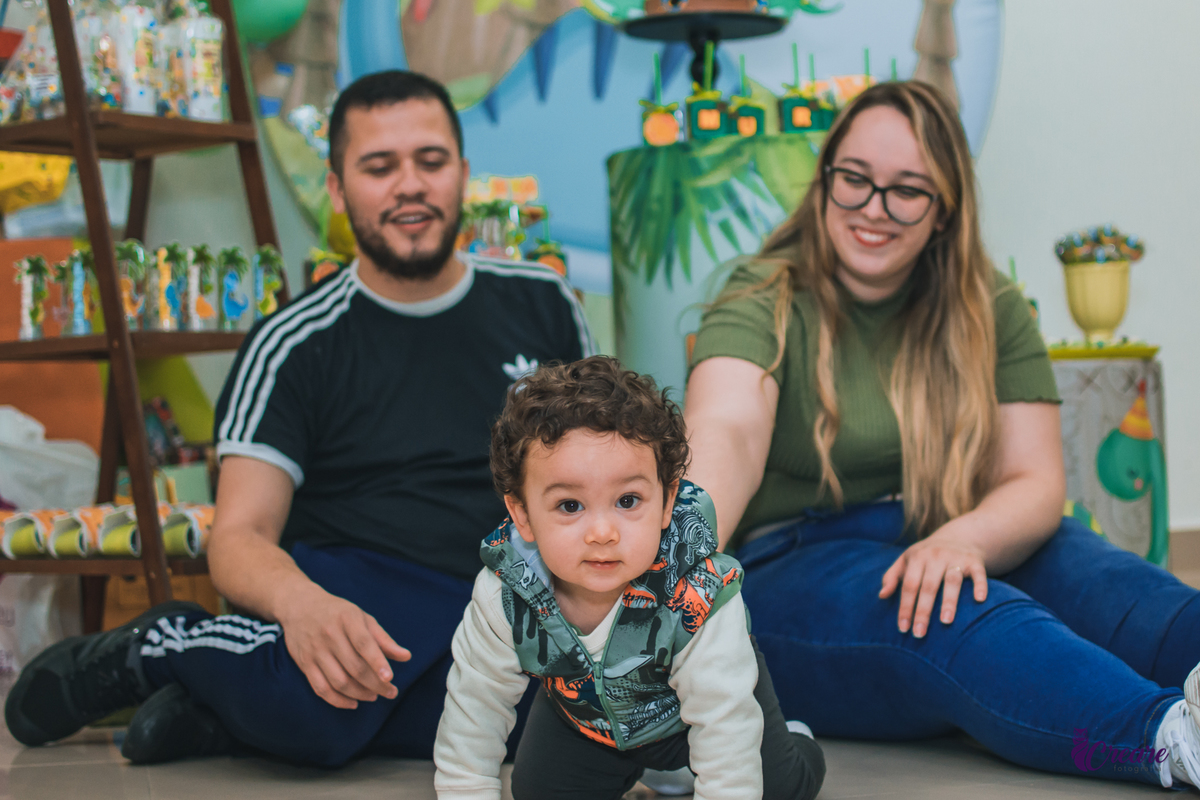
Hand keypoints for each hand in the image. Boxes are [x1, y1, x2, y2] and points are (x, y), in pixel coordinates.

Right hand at [277, 583, 411, 708]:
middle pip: (354, 667)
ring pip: (338, 681)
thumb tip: (406, 657)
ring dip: (359, 693)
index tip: (390, 678)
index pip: (363, 643)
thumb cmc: (338, 613)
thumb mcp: (362, 618)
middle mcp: (330, 635)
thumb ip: (383, 639)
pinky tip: (353, 702)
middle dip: (375, 684)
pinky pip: (321, 688)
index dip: (377, 662)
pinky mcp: (304, 664)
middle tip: (391, 692)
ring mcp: (315, 651)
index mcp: (347, 619)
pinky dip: (338, 700)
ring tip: (374, 696)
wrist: (300, 606)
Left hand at [878, 534, 987, 637]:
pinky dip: (979, 585)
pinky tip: (979, 600)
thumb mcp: (906, 561)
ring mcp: (956, 558)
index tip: (903, 628)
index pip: (909, 585)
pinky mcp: (974, 561)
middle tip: (919, 633)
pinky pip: (978, 574)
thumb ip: (891, 577)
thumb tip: (882, 595)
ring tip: (945, 621)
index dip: (905, 607)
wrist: (957, 537)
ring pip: (952, 580)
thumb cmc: (926, 556)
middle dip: (923, 611)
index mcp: (917, 557)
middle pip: (928, 586)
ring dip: (949, 601)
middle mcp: (936, 556)